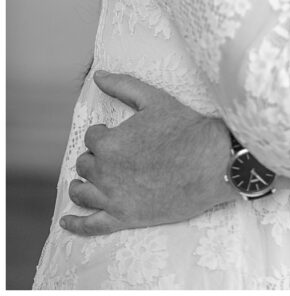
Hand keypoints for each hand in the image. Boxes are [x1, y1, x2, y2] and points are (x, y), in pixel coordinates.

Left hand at [60, 71, 234, 235]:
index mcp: (109, 142)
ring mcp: (114, 198)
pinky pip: (91, 225)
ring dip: (81, 185)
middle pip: (86, 164)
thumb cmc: (185, 127)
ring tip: (85, 183)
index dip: (104, 134)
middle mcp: (105, 171)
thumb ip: (122, 85)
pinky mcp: (125, 218)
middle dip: (96, 158)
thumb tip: (97, 75)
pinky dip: (75, 224)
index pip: (92, 138)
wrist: (211, 161)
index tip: (116, 135)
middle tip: (115, 156)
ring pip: (82, 192)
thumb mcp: (153, 99)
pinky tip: (66, 221)